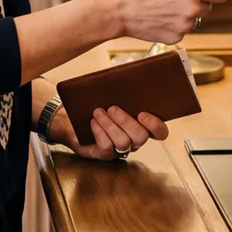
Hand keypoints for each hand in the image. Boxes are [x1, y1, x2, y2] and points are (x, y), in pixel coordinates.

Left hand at [48, 102, 166, 162]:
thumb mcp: (110, 96)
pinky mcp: (104, 154)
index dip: (156, 125)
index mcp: (142, 126)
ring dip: (110, 125)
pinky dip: (99, 132)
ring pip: (123, 143)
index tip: (142, 113)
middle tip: (112, 108)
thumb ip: (123, 91)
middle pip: (141, 137)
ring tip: (98, 112)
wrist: (71, 119)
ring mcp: (119, 150)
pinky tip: (93, 122)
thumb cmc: (94, 105)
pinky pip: (107, 147)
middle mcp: (134, 140)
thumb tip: (128, 77)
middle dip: (126, 121)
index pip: (160, 133)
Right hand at [109, 0, 227, 44]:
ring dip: (187, 12)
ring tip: (165, 4)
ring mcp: (184, 26)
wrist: (118, 10)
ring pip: (196, 18)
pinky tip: (161, 15)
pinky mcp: (176, 37)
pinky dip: (176, 23)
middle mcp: (191, 9)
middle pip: (209, 5)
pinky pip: (184, 29)